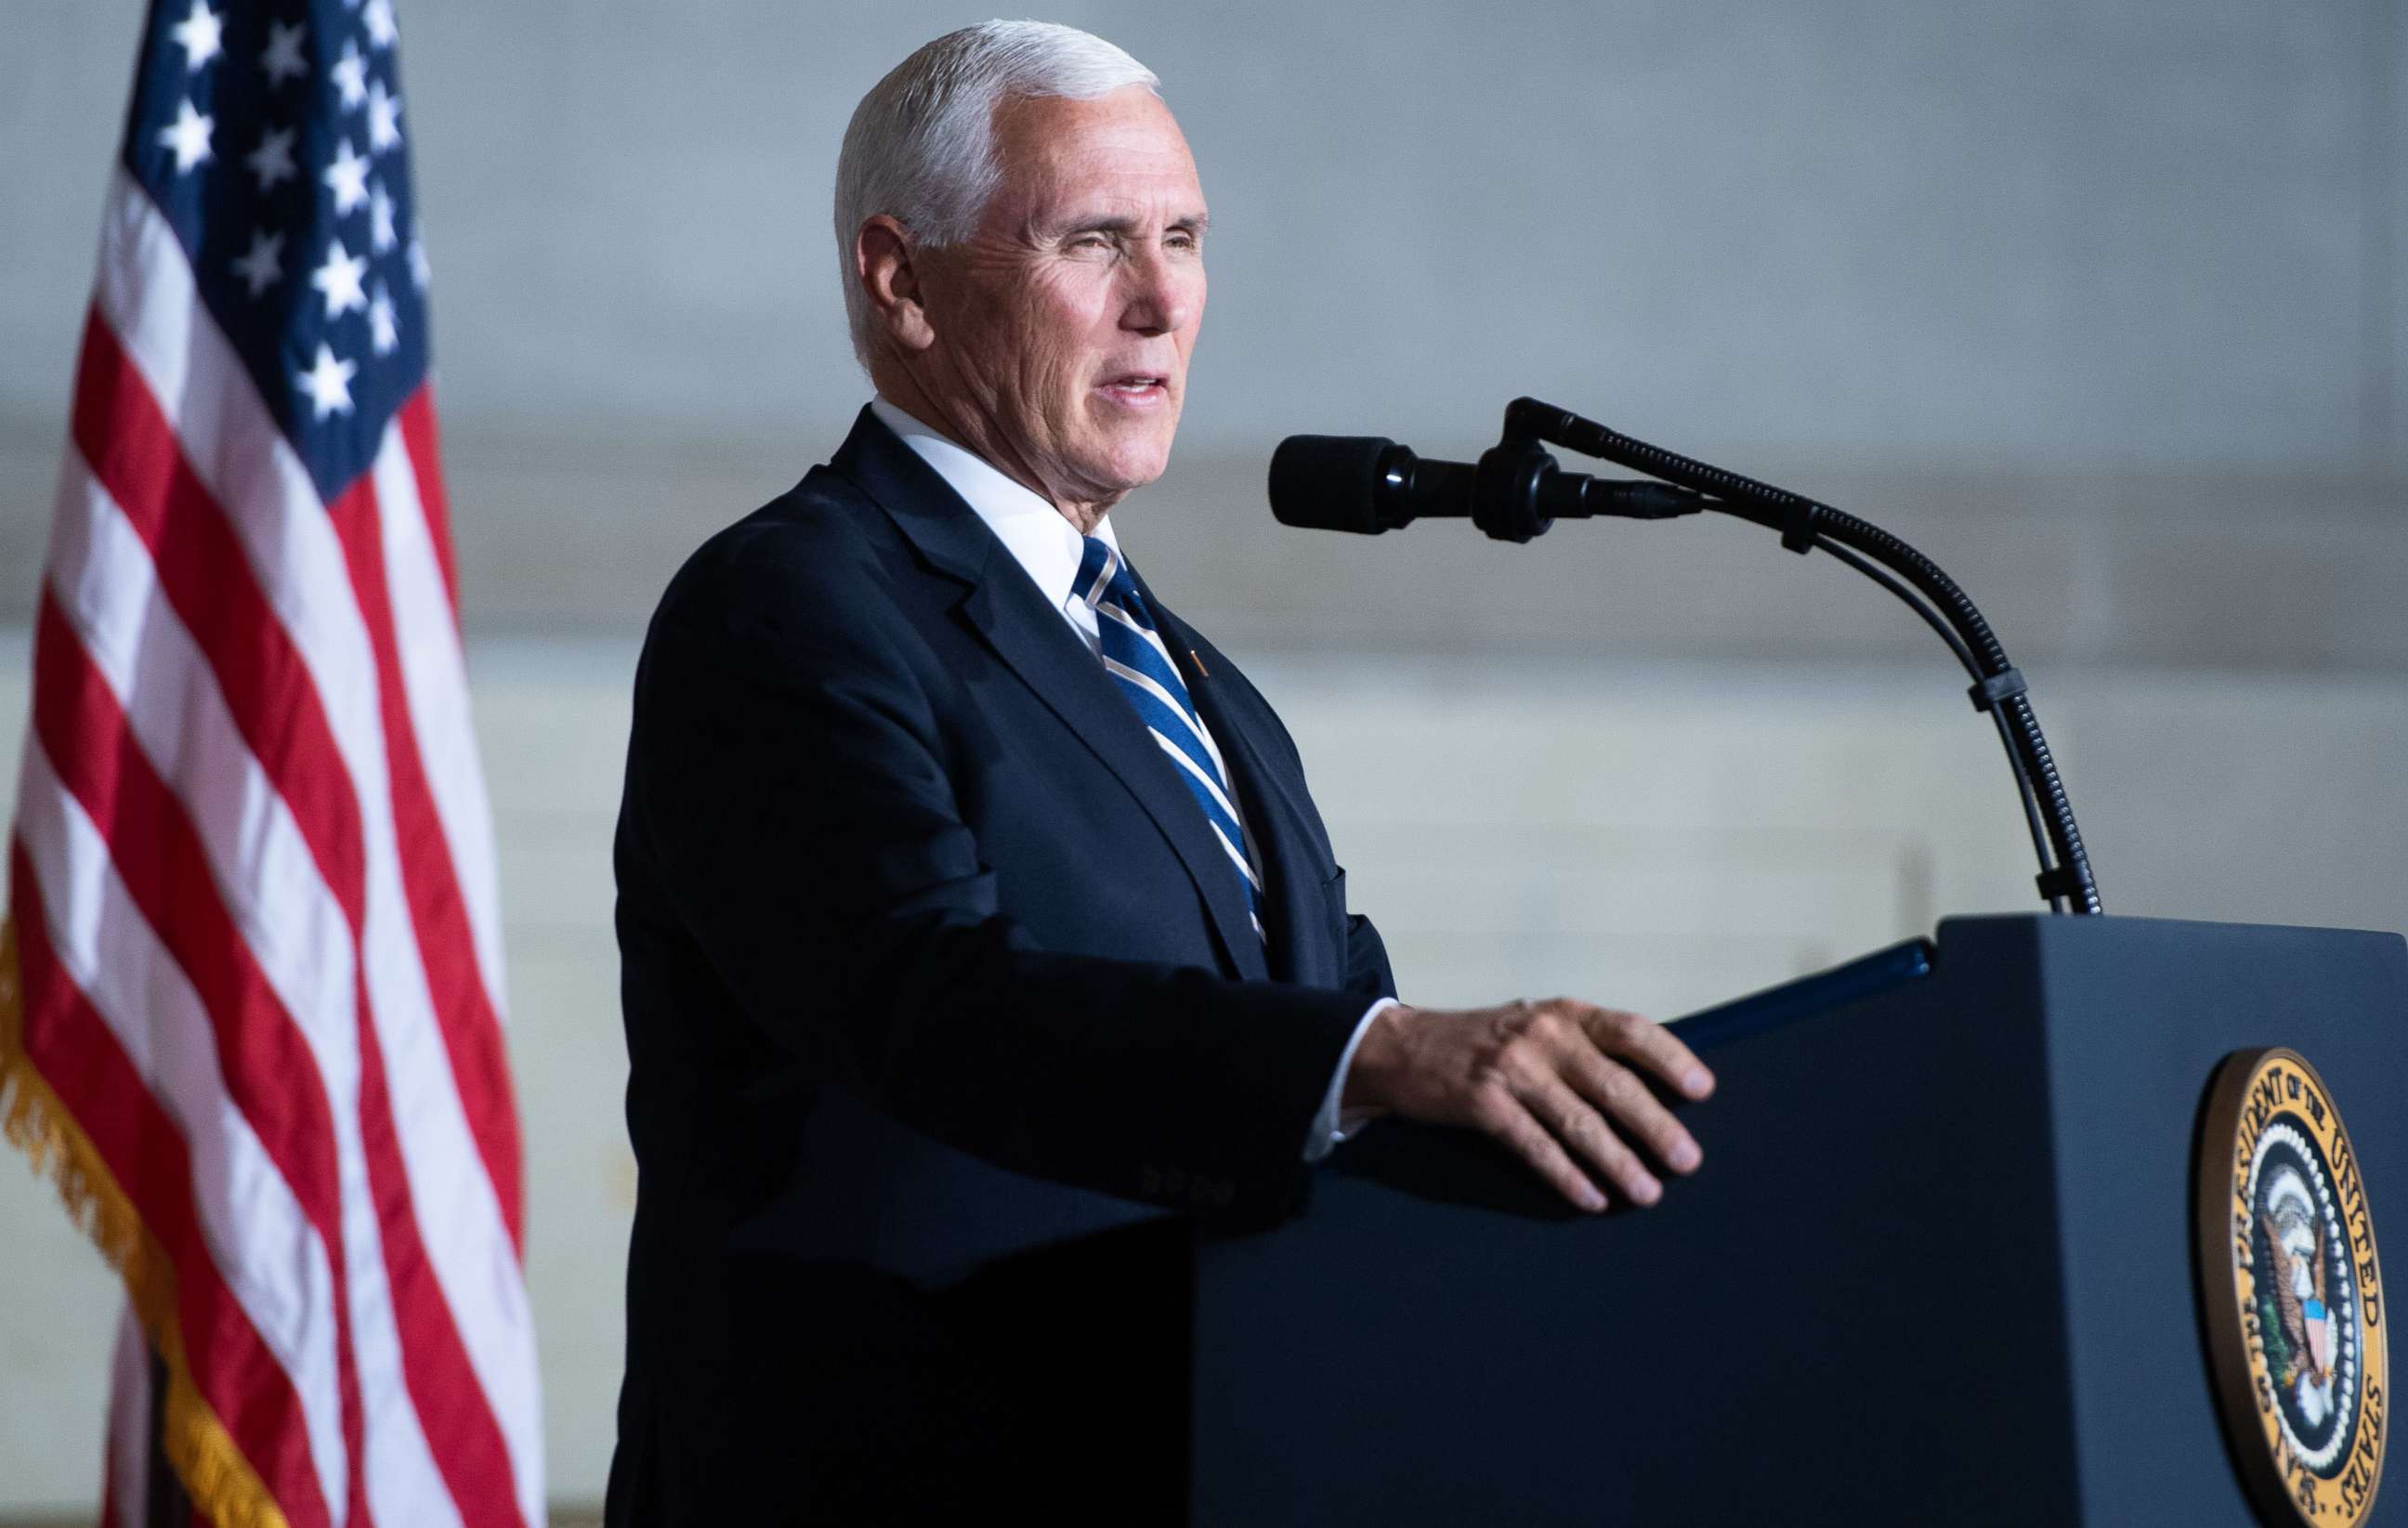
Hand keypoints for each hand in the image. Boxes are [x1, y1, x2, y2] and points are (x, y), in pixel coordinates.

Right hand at [1340, 998, 1713, 1212]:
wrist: (1402, 1047)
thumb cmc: (1482, 1043)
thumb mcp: (1536, 1027)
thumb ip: (1584, 1048)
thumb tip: (1651, 1088)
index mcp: (1563, 1014)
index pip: (1631, 1030)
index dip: (1671, 1059)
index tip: (1703, 1089)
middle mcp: (1542, 1036)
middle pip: (1614, 1084)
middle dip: (1656, 1126)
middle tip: (1687, 1160)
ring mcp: (1512, 1069)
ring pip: (1579, 1122)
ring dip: (1618, 1162)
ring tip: (1647, 1192)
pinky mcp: (1483, 1103)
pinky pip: (1535, 1146)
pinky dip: (1567, 1176)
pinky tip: (1590, 1198)